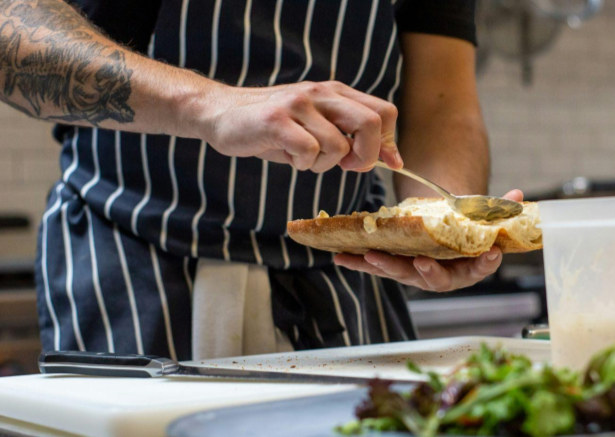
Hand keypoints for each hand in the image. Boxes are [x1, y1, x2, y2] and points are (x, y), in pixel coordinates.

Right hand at [198, 81, 402, 172]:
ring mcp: (299, 104)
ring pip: (338, 145)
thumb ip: (352, 138)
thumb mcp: (319, 128)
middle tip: (346, 165)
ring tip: (303, 158)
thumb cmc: (276, 129)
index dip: (388, 142)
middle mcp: (321, 93)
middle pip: (371, 123)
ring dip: (324, 164)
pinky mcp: (277, 120)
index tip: (384, 163)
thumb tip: (392, 159)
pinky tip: (288, 156)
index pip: (384, 112)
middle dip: (365, 155)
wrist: (221, 114)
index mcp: (336, 93)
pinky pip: (309, 151)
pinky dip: (303, 164)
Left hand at [333, 190, 523, 291]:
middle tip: (420, 263)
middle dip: (426, 272)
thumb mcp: (480, 215)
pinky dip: (358, 261)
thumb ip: (497, 209)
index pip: (480, 269)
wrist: (443, 230)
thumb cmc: (463, 225)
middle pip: (435, 279)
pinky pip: (377, 266)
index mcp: (468, 267)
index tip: (489, 255)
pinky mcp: (395, 266)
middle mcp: (442, 275)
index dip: (485, 264)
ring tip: (369, 257)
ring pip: (402, 274)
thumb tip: (519, 197)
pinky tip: (340, 256)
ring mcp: (416, 273)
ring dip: (384, 267)